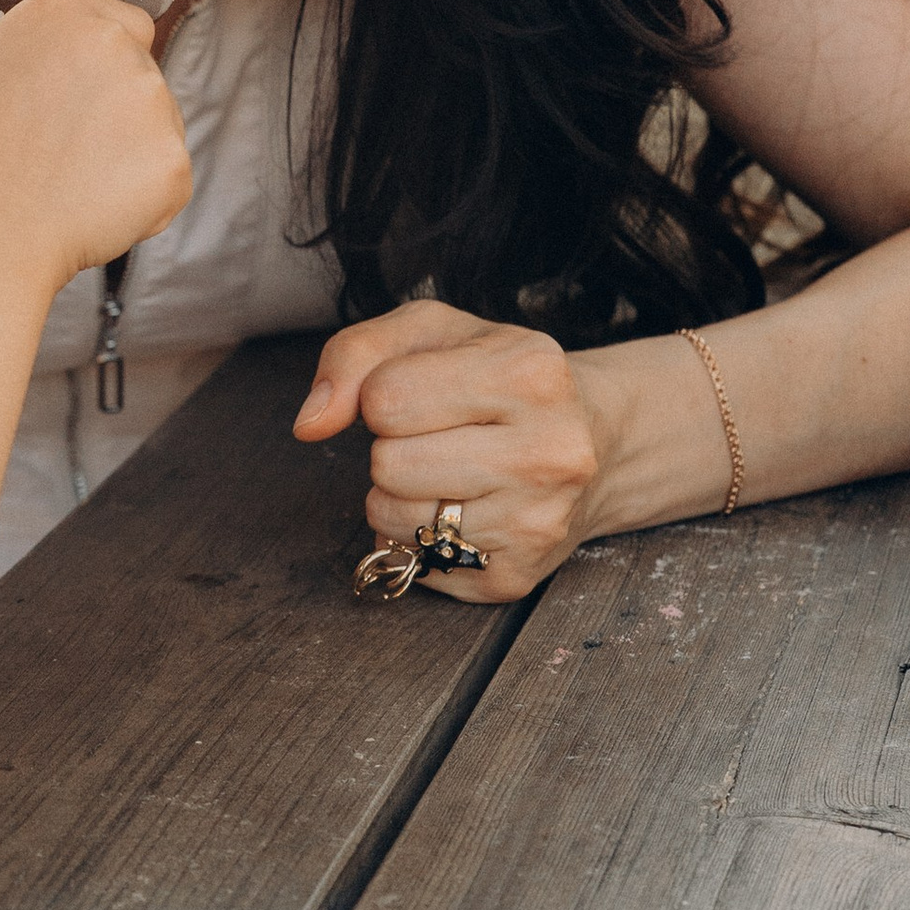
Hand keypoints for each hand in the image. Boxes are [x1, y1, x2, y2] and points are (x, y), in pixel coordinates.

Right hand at [0, 0, 192, 292]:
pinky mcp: (171, 161)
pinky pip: (165, 183)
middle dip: (115, 114)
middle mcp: (113, 44)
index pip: (127, 27)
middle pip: (143, 78)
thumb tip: (56, 58)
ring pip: (157, 130)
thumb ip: (32, 50)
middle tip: (60, 157)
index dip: (104, 72)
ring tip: (65, 189)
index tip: (79, 104)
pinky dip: (138, 205)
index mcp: (63, 14)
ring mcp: (149, 102)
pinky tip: (86, 215)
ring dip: (126, 158)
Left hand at [294, 302, 606, 601]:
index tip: (423, 394)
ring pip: (393, 518)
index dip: (383, 396)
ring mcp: (538, 521)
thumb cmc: (499, 377)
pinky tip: (466, 510)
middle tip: (439, 438)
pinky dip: (422, 538)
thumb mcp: (433, 333)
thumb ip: (355, 355)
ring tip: (450, 473)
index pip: (385, 398)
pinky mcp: (516, 576)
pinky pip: (414, 563)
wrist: (598, 440)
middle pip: (387, 464)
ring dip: (400, 496)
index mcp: (530, 372)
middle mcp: (548, 451)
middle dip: (392, 449)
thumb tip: (310, 423)